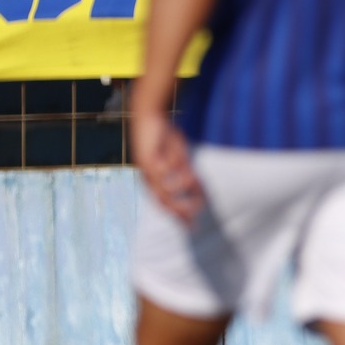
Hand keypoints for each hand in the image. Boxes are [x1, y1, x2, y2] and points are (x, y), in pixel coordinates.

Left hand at [130, 105, 204, 225]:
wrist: (148, 117)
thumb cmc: (164, 137)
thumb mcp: (178, 157)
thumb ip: (186, 171)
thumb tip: (198, 186)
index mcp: (153, 181)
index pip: (166, 204)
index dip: (178, 216)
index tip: (191, 226)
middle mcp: (148, 178)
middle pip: (163, 202)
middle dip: (179, 211)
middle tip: (194, 217)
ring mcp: (146, 170)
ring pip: (164, 190)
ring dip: (182, 190)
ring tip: (195, 186)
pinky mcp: (148, 158)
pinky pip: (163, 172)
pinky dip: (176, 173)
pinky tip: (186, 168)